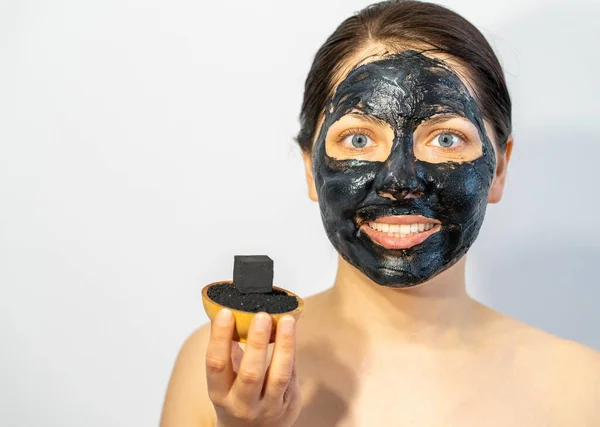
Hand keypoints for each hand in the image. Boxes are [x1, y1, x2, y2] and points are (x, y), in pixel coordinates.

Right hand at [206, 308, 300, 426]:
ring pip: (278, 376)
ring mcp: (268, 407)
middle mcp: (242, 404)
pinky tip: (291, 333)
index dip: (219, 338)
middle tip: (262, 316)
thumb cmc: (236, 396)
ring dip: (284, 346)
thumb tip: (230, 312)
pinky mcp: (289, 405)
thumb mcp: (224, 380)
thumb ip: (227, 351)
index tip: (225, 312)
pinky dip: (291, 353)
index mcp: (220, 393)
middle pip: (251, 373)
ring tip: (287, 320)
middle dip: (257, 343)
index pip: (217, 364)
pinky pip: (292, 376)